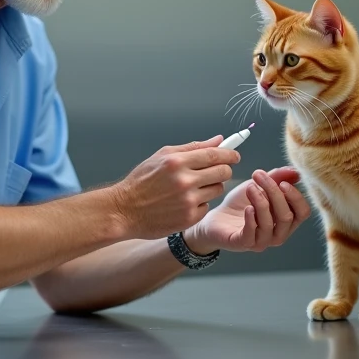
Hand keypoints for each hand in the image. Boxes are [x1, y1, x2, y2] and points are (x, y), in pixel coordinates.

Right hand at [112, 136, 239, 240]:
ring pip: (217, 190)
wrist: (124, 210)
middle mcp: (184, 181)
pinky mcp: (189, 218)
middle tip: (216, 171)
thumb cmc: (141, 181)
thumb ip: (192, 148)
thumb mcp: (162, 156)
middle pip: (223, 172)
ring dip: (210, 187)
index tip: (234, 155)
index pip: (215, 155)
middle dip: (223, 170)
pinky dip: (199, 203)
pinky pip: (206, 206)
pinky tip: (184, 202)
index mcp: (177, 162)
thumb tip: (218, 140)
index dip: (229, 154)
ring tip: (193, 187)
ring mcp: (188, 201)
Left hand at [185, 167, 309, 253]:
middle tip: (259, 176)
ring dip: (261, 202)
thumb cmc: (240, 204)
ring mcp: (260, 241)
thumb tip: (295, 172)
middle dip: (275, 194)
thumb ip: (277, 178)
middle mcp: (277, 234)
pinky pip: (251, 235)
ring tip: (250, 187)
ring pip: (269, 224)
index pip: (302, 213)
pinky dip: (251, 219)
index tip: (283, 182)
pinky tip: (247, 207)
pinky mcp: (242, 244)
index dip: (296, 197)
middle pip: (286, 217)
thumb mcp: (259, 186)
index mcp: (285, 221)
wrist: (215, 217)